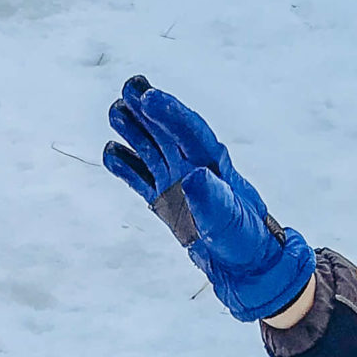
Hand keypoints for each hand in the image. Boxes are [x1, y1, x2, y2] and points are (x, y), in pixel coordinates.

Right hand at [104, 77, 314, 322]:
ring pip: (151, 149)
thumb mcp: (230, 221)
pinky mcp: (166, 202)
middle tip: (128, 89)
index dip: (169, 112)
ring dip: (134, 131)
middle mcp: (193, 167)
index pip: (189, 131)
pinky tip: (111, 152)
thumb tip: (193, 176)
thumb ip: (213, 199)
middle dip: (148, 109)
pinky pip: (141, 178)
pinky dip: (126, 166)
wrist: (245, 267)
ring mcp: (178, 183)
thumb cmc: (244, 241)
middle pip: (167, 131)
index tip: (148, 96)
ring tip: (116, 111)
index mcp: (214, 165)